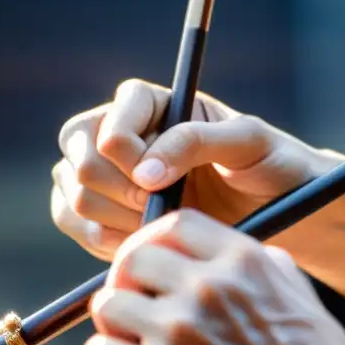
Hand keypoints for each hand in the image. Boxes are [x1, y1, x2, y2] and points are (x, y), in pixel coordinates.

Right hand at [51, 78, 327, 260]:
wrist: (273, 207)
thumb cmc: (268, 162)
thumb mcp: (247, 142)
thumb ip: (195, 142)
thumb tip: (144, 174)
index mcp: (147, 102)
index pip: (107, 128)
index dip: (128, 161)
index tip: (161, 183)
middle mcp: (116, 130)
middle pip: (78, 159)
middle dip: (117, 192)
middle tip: (158, 208)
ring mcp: (104, 172)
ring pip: (71, 196)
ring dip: (113, 220)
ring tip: (160, 223)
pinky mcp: (101, 210)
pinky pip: (75, 226)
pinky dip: (106, 242)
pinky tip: (146, 239)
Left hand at [83, 209, 344, 344]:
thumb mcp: (299, 298)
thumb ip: (252, 269)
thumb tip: (209, 261)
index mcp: (237, 265)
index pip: (167, 228)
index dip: (149, 246)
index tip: (147, 271)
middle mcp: (198, 300)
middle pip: (126, 270)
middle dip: (127, 291)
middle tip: (135, 320)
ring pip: (106, 326)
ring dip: (119, 342)